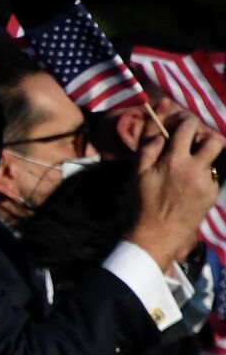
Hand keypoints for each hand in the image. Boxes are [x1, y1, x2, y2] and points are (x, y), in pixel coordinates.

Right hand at [130, 111, 225, 269]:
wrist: (159, 233)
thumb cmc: (144, 202)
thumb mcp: (138, 172)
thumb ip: (148, 145)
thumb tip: (158, 125)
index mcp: (175, 160)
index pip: (190, 126)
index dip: (184, 120)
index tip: (178, 124)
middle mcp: (195, 168)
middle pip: (214, 139)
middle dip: (203, 138)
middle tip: (190, 144)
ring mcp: (206, 181)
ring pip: (215, 158)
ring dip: (204, 156)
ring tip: (189, 165)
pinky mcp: (212, 193)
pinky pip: (211, 175)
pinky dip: (201, 176)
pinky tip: (188, 187)